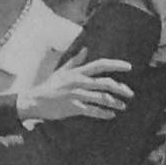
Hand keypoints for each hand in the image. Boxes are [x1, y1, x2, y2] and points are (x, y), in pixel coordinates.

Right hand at [17, 51, 133, 121]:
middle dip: (120, 88)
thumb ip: (75, 61)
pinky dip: (103, 113)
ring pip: (101, 98)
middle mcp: (79, 82)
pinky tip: (111, 115)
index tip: (129, 67)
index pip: (100, 65)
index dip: (116, 64)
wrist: (35, 101)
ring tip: (123, 106)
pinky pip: (93, 111)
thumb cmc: (49, 86)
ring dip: (115, 102)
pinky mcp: (73, 108)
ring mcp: (77, 95)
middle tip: (130, 93)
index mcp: (78, 72)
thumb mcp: (62, 71)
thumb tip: (86, 49)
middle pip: (105, 83)